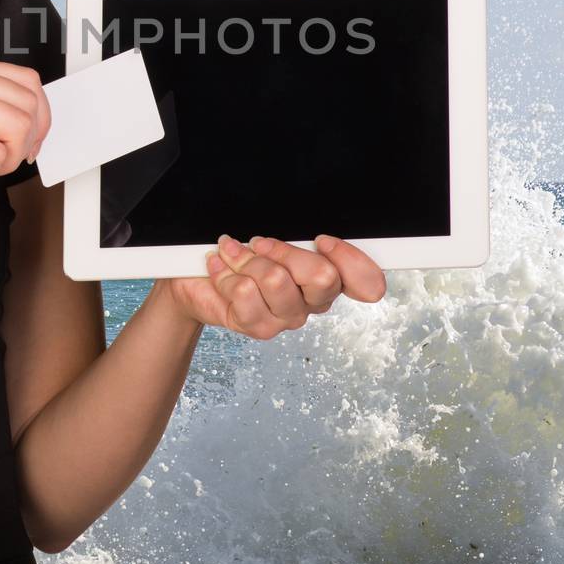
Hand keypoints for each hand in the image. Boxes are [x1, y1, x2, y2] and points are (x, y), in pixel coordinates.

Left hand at [160, 234, 387, 337]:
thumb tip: (308, 235)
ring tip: (232, 254)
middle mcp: (313, 302)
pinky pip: (245, 292)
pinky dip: (226, 273)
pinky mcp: (259, 328)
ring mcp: (287, 318)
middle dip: (284, 250)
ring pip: (277, 280)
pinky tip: (220, 269)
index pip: (367, 281)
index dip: (350, 259)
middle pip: (322, 277)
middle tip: (259, 243)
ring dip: (246, 259)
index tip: (321, 240)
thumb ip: (296, 237)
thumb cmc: (240, 254)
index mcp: (328, 277)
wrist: (197, 279)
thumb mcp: (271, 238)